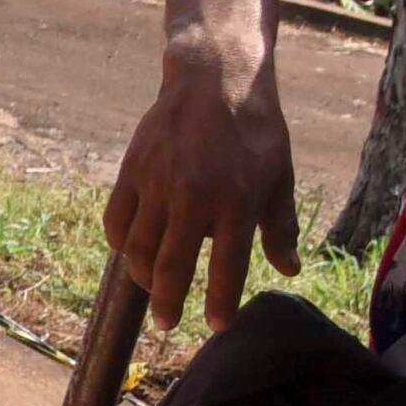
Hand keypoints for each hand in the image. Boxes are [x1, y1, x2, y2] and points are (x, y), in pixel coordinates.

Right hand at [105, 35, 300, 332]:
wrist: (214, 80)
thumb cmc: (254, 131)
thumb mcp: (279, 177)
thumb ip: (280, 226)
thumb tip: (287, 269)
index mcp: (236, 202)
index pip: (226, 266)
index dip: (219, 302)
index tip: (217, 326)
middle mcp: (194, 197)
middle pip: (172, 265)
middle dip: (168, 301)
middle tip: (168, 324)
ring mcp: (158, 184)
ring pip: (139, 247)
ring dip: (142, 276)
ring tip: (150, 289)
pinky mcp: (133, 171)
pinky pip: (118, 219)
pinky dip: (121, 243)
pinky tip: (130, 251)